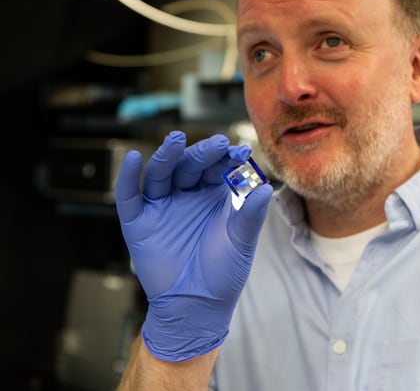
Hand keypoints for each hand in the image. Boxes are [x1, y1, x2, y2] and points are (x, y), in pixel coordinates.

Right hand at [115, 131, 272, 361]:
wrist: (197, 306)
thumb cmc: (224, 272)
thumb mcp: (241, 241)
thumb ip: (251, 215)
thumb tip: (266, 187)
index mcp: (213, 194)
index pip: (218, 167)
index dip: (227, 158)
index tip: (241, 152)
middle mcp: (187, 194)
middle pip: (191, 165)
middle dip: (203, 153)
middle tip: (217, 143)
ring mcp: (162, 205)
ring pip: (162, 173)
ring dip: (167, 155)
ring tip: (175, 139)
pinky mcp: (138, 222)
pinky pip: (130, 195)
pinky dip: (127, 177)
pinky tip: (132, 158)